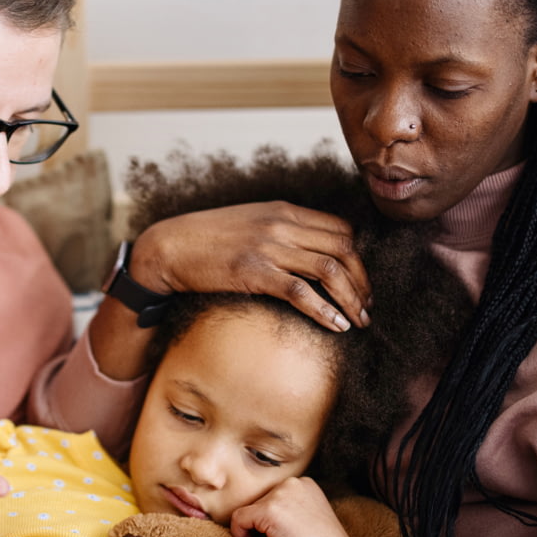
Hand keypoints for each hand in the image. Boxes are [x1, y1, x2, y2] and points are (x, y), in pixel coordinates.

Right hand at [133, 202, 371, 332]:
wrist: (169, 246)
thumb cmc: (207, 239)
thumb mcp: (251, 223)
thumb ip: (281, 231)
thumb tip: (309, 253)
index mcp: (284, 211)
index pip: (341, 229)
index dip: (360, 258)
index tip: (362, 282)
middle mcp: (281, 225)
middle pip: (344, 249)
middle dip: (363, 281)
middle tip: (367, 306)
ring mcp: (268, 247)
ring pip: (330, 270)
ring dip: (352, 299)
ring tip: (359, 321)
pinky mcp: (253, 272)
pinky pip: (301, 291)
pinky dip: (324, 310)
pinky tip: (336, 325)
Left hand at [231, 477, 362, 536]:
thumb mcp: (309, 518)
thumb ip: (290, 508)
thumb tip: (257, 514)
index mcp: (304, 483)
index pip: (273, 496)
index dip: (272, 519)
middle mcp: (294, 483)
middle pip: (259, 500)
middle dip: (262, 523)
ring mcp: (282, 495)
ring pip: (248, 509)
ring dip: (252, 530)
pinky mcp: (270, 510)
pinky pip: (238, 518)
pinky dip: (240, 534)